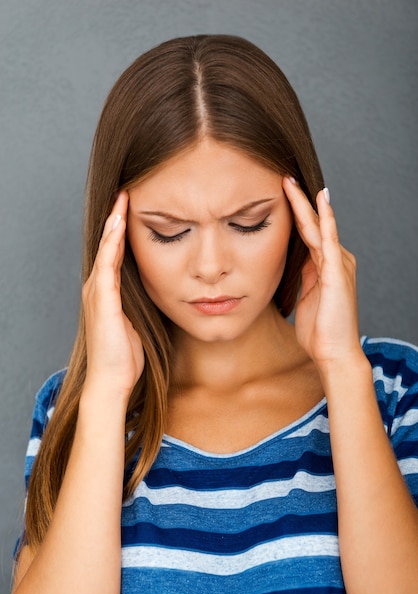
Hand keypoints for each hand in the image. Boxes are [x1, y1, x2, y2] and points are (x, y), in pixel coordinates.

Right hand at [82, 191, 144, 396]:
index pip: (116, 252)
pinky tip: (118, 225)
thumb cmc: (128, 354)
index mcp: (109, 291)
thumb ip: (147, 301)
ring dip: (114, 223)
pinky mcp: (102, 299)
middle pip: (109, 244)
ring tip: (123, 199)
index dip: (124, 229)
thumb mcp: (140, 319)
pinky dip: (112, 242)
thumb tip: (168, 288)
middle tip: (126, 192)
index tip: (135, 207)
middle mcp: (99, 286)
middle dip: (117, 218)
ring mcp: (98, 291)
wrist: (112, 378)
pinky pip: (107, 263)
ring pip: (106, 248)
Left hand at [282, 177, 362, 368]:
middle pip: (314, 224)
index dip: (295, 214)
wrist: (333, 353)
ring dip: (305, 203)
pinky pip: (330, 239)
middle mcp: (335, 261)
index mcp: (325, 267)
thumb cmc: (319, 332)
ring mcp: (338, 264)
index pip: (309, 233)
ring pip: (319, 226)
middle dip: (298, 201)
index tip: (280, 195)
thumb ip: (303, 279)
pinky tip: (320, 200)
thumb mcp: (305, 298)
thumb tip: (293, 265)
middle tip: (283, 178)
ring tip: (290, 182)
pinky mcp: (337, 271)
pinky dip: (325, 218)